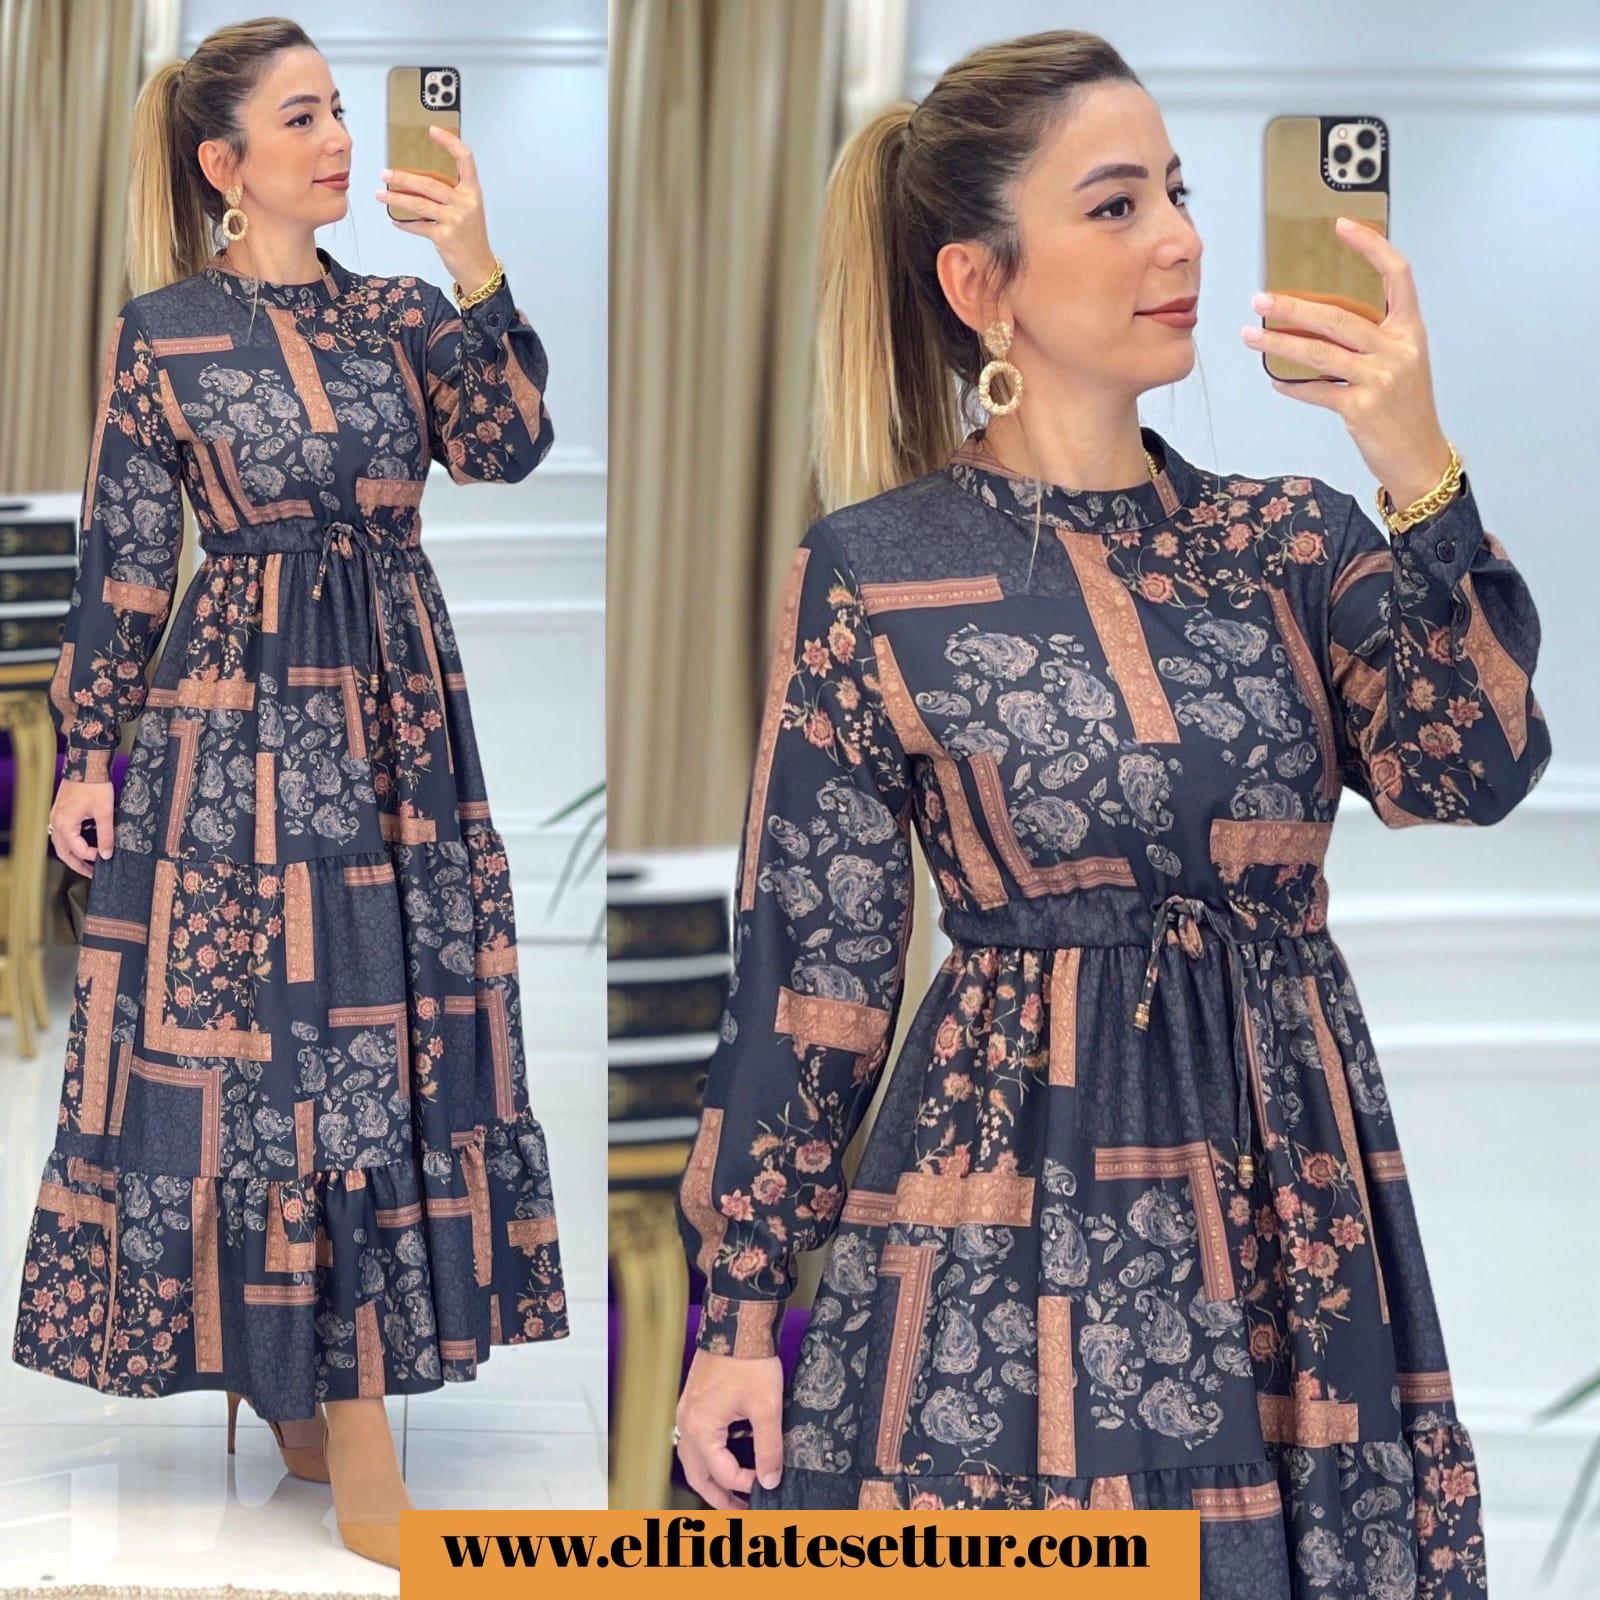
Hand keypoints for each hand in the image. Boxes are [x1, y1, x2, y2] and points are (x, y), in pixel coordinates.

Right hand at [51, 778, 113, 876]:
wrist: (86, 764)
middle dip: (78, 864)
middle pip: (64, 852)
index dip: (93, 856)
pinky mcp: (61, 812)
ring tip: (88, 864)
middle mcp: (56, 822)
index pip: (78, 850)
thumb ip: (106, 835)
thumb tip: (106, 854)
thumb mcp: (104, 812)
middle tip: (91, 874)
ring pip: (61, 843)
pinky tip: (83, 845)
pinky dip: (72, 843)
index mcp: (65, 824)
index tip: (106, 858)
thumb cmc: (95, 786)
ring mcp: (56, 817)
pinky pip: (63, 833)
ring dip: (74, 855)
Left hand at [375, 125, 497, 296]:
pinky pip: (418, 226)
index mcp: (473, 192)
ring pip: (419, 204)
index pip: (465, 160)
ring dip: (396, 199)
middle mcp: (465, 203)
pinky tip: (395, 220)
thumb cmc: (471, 238)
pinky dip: (405, 224)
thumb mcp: (469, 210)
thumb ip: (452, 195)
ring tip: (380, 195)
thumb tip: (419, 182)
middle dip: (404, 178)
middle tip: (385, 174)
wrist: (479, 267)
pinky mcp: (444, 237)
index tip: (432, 131)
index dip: (449, 143)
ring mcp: (455, 220)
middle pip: (430, 183)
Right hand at [674, 1348, 784, 1509]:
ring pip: (692, 1458)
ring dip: (710, 1477)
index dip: (746, 1485)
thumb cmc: (750, 1361)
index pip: (722, 1474)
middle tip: (739, 1510)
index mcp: (700, 1429)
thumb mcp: (767, 1408)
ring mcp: (686, 1410)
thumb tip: (771, 1480)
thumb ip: (768, 1448)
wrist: (738, 1321)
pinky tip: (726, 1454)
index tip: (767, 1483)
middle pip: (696, 1474)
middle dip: (717, 1496)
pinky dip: (707, 1455)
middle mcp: (686, 1422)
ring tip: (732, 1490)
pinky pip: (694, 1439)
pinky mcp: (693, 1400)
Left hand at [1242, 216, 1452, 508]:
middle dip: (1293, 307)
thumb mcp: (1401, 362)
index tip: (1342, 226)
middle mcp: (1398, 348)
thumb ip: (1372, 338)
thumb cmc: (1405, 407)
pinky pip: (1315, 389)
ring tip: (1251, 336)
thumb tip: (1319, 319)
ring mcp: (1380, 378)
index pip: (1397, 274)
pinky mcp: (1361, 407)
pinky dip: (1292, 385)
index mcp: (1410, 330)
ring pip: (1319, 352)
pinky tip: (1275, 381)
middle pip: (1338, 316)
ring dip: (1279, 343)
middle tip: (1260, 300)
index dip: (1371, 246)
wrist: (1419, 455)